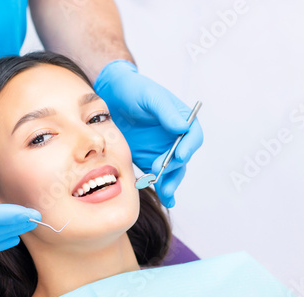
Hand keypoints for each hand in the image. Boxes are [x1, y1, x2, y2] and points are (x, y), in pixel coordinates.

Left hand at [94, 60, 202, 206]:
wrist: (110, 96)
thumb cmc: (133, 90)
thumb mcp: (150, 96)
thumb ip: (165, 111)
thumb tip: (182, 127)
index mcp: (180, 119)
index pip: (192, 136)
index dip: (188, 147)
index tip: (179, 155)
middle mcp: (174, 137)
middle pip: (182, 157)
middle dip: (174, 168)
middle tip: (160, 174)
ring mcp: (161, 149)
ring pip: (172, 170)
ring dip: (170, 182)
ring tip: (164, 193)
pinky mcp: (147, 158)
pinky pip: (157, 175)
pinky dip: (161, 187)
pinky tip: (164, 199)